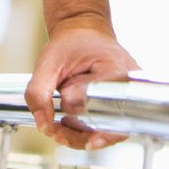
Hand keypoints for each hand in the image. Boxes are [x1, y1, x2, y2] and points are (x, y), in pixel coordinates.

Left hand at [27, 18, 138, 149]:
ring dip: (80, 135)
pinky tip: (70, 123)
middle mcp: (129, 86)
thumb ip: (39, 91)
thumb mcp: (48, 61)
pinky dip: (86, 130)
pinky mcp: (121, 106)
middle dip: (78, 135)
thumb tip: (43, 124)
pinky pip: (106, 127)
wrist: (83, 32)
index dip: (86, 124)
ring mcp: (128, 97)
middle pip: (109, 127)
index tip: (69, 127)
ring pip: (108, 132)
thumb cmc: (70, 43)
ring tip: (59, 125)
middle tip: (54, 130)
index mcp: (116, 70)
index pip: (103, 107)